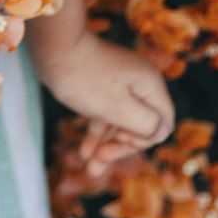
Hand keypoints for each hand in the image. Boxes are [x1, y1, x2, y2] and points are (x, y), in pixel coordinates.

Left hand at [33, 28, 174, 177]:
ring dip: (106, 146)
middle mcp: (139, 85)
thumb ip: (146, 124)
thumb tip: (157, 133)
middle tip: (97, 164)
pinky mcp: (99, 87)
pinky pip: (104, 115)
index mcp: (150, 86)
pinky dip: (96, 133)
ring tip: (90, 170)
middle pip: (140, 126)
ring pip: (118, 123)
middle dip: (120, 148)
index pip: (163, 124)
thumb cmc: (86, 79)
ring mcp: (118, 86)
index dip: (144, 140)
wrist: (54, 48)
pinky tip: (84, 154)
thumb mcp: (120, 108)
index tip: (120, 139)